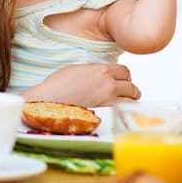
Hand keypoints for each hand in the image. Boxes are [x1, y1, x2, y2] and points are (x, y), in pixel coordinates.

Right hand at [24, 63, 140, 106]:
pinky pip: (124, 110)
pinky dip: (124, 111)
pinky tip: (117, 113)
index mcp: (101, 69)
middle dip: (130, 90)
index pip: (125, 71)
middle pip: (132, 85)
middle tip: (125, 94)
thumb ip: (92, 71)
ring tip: (123, 104)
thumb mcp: (76, 69)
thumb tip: (98, 74)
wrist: (49, 99)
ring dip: (129, 101)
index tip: (121, 82)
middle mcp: (109, 82)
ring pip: (132, 99)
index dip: (124, 77)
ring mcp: (109, 98)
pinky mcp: (107, 112)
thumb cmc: (57, 85)